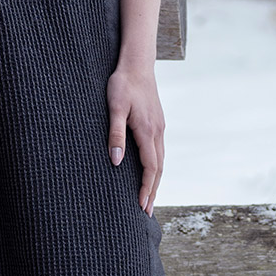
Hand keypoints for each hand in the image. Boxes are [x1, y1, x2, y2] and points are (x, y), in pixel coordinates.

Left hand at [106, 61, 163, 213]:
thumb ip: (115, 134)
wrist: (137, 64)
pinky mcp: (157, 123)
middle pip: (158, 169)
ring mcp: (159, 127)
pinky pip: (159, 151)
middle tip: (147, 212)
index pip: (150, 168)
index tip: (142, 206)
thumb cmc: (122, 84)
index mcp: (147, 131)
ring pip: (160, 160)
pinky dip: (156, 167)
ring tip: (149, 198)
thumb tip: (116, 161)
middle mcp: (157, 132)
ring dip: (156, 181)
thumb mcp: (114, 108)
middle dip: (153, 191)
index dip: (146, 188)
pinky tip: (150, 172)